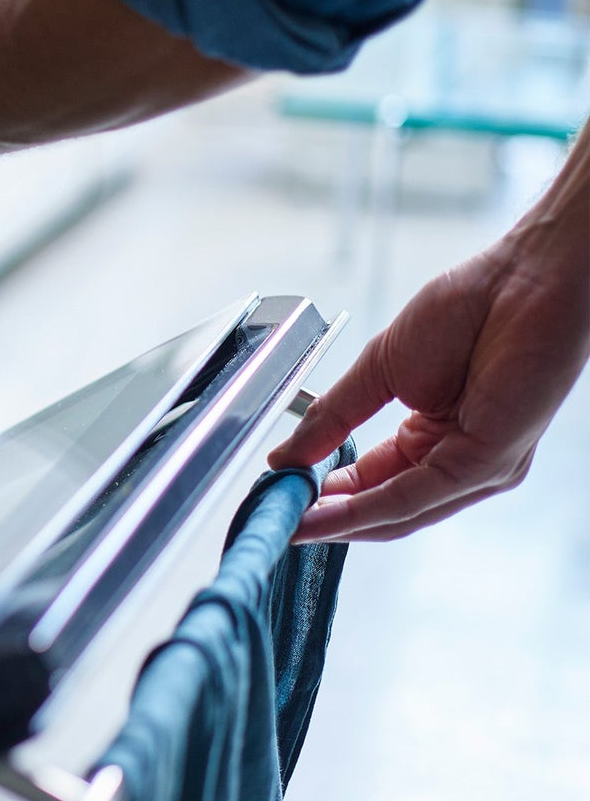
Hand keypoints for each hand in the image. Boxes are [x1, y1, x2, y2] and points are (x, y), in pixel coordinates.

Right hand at [269, 222, 589, 543]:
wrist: (524, 278)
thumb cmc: (471, 309)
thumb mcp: (379, 369)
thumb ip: (333, 415)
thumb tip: (287, 454)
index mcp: (434, 438)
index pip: (371, 483)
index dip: (322, 496)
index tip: (277, 496)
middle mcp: (460, 462)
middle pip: (384, 510)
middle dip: (325, 519)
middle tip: (275, 519)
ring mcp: (478, 467)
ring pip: (399, 513)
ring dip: (340, 522)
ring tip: (291, 522)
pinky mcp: (488, 462)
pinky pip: (416, 496)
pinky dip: (366, 507)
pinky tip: (328, 509)